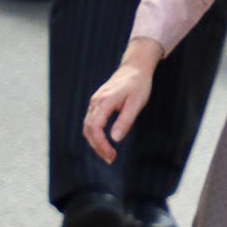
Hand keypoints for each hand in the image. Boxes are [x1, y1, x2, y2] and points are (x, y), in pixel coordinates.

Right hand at [83, 42, 161, 165]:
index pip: (95, 128)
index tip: (111, 155)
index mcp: (104, 102)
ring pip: (88, 126)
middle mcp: (96, 102)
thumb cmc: (139, 85)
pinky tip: (105, 142)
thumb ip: (125, 121)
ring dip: (95, 142)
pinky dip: (95, 134)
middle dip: (97, 147)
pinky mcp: (98, 103)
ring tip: (108, 154)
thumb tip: (115, 139)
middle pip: (88, 129)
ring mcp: (95, 102)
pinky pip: (91, 121)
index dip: (101, 144)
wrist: (135, 68)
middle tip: (111, 159)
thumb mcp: (136, 103)